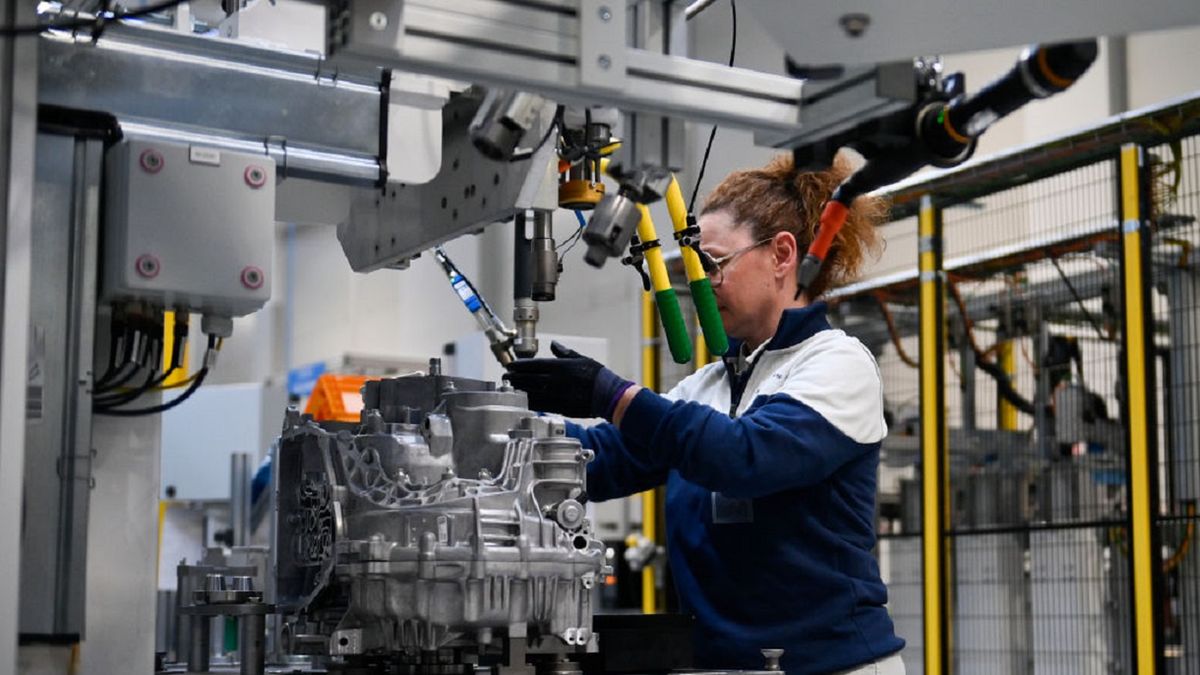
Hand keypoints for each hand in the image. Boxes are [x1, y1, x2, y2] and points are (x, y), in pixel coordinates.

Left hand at [504, 341, 633, 419]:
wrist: (607, 395)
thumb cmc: (596, 375)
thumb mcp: (581, 358)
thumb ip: (564, 352)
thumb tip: (554, 344)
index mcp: (559, 367)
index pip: (533, 365)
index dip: (519, 366)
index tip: (511, 366)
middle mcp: (554, 381)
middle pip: (528, 379)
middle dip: (515, 378)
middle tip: (506, 377)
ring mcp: (555, 395)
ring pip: (531, 392)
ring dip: (519, 390)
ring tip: (510, 388)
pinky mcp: (559, 407)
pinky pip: (539, 404)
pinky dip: (529, 401)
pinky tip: (523, 400)